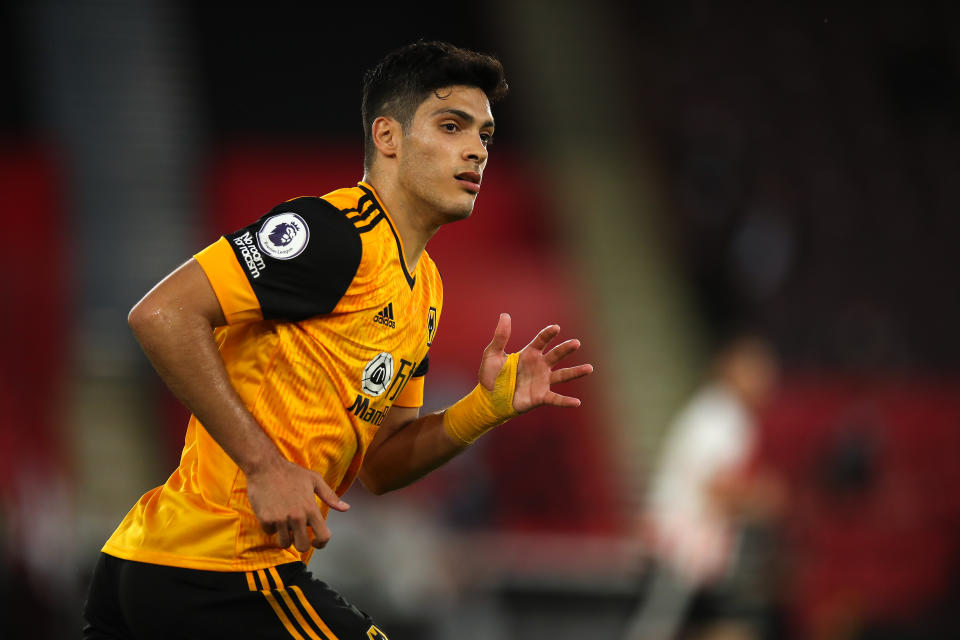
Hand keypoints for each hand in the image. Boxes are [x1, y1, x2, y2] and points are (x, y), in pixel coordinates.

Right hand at [245, 457, 349, 551]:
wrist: (265, 466)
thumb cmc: (290, 472)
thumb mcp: (314, 480)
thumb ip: (330, 496)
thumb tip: (346, 508)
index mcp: (311, 508)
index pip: (323, 536)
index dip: (321, 543)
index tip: (316, 542)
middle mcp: (297, 516)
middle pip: (303, 547)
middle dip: (301, 543)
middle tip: (297, 534)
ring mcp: (280, 519)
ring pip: (284, 543)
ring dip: (285, 536)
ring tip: (285, 523)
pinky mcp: (265, 519)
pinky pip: (270, 533)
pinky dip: (271, 527)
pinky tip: (273, 514)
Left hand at [479, 313, 593, 413]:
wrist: (488, 399)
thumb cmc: (490, 376)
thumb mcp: (492, 354)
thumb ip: (500, 336)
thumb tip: (505, 315)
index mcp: (528, 354)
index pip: (541, 341)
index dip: (548, 334)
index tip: (556, 328)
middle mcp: (539, 366)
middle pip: (556, 355)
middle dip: (566, 349)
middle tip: (576, 343)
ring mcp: (541, 381)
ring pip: (562, 375)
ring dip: (576, 372)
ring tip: (589, 368)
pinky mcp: (540, 397)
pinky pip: (556, 399)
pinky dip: (566, 401)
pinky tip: (577, 403)